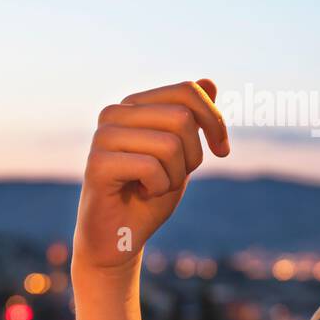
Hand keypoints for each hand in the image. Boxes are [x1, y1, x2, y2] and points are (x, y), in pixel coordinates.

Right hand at [72, 78, 229, 274]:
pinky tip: (139, 194)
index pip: (187, 90)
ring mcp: (103, 136)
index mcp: (134, 105)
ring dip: (174, 175)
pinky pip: (151, 167)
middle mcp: (114, 113)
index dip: (214, 119)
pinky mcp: (97, 163)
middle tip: (172, 176)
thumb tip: (209, 81)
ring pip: (170, 144)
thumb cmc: (149, 196)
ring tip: (152, 186)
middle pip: (182, 117)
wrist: (119, 239)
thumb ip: (192, 120)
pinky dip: (158, 188)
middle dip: (192, 156)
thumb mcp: (182, 155)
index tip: (222, 150)